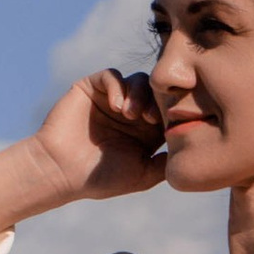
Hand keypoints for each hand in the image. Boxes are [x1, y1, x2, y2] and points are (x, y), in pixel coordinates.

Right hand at [0, 71, 162, 240]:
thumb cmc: (100, 177)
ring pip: (138, 81)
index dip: (175, 114)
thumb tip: (192, 154)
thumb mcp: (142, 175)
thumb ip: (166, 164)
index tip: (173, 127)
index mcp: (147, 130)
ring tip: (132, 116)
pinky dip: (118, 87)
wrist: (61, 171)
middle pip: (157, 92)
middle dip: (159, 102)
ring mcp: (112, 97)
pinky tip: (117, 107)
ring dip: (139, 95)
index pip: (170, 111)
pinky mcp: (92, 88)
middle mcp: (132, 111)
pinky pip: (111, 76)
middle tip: (155, 119)